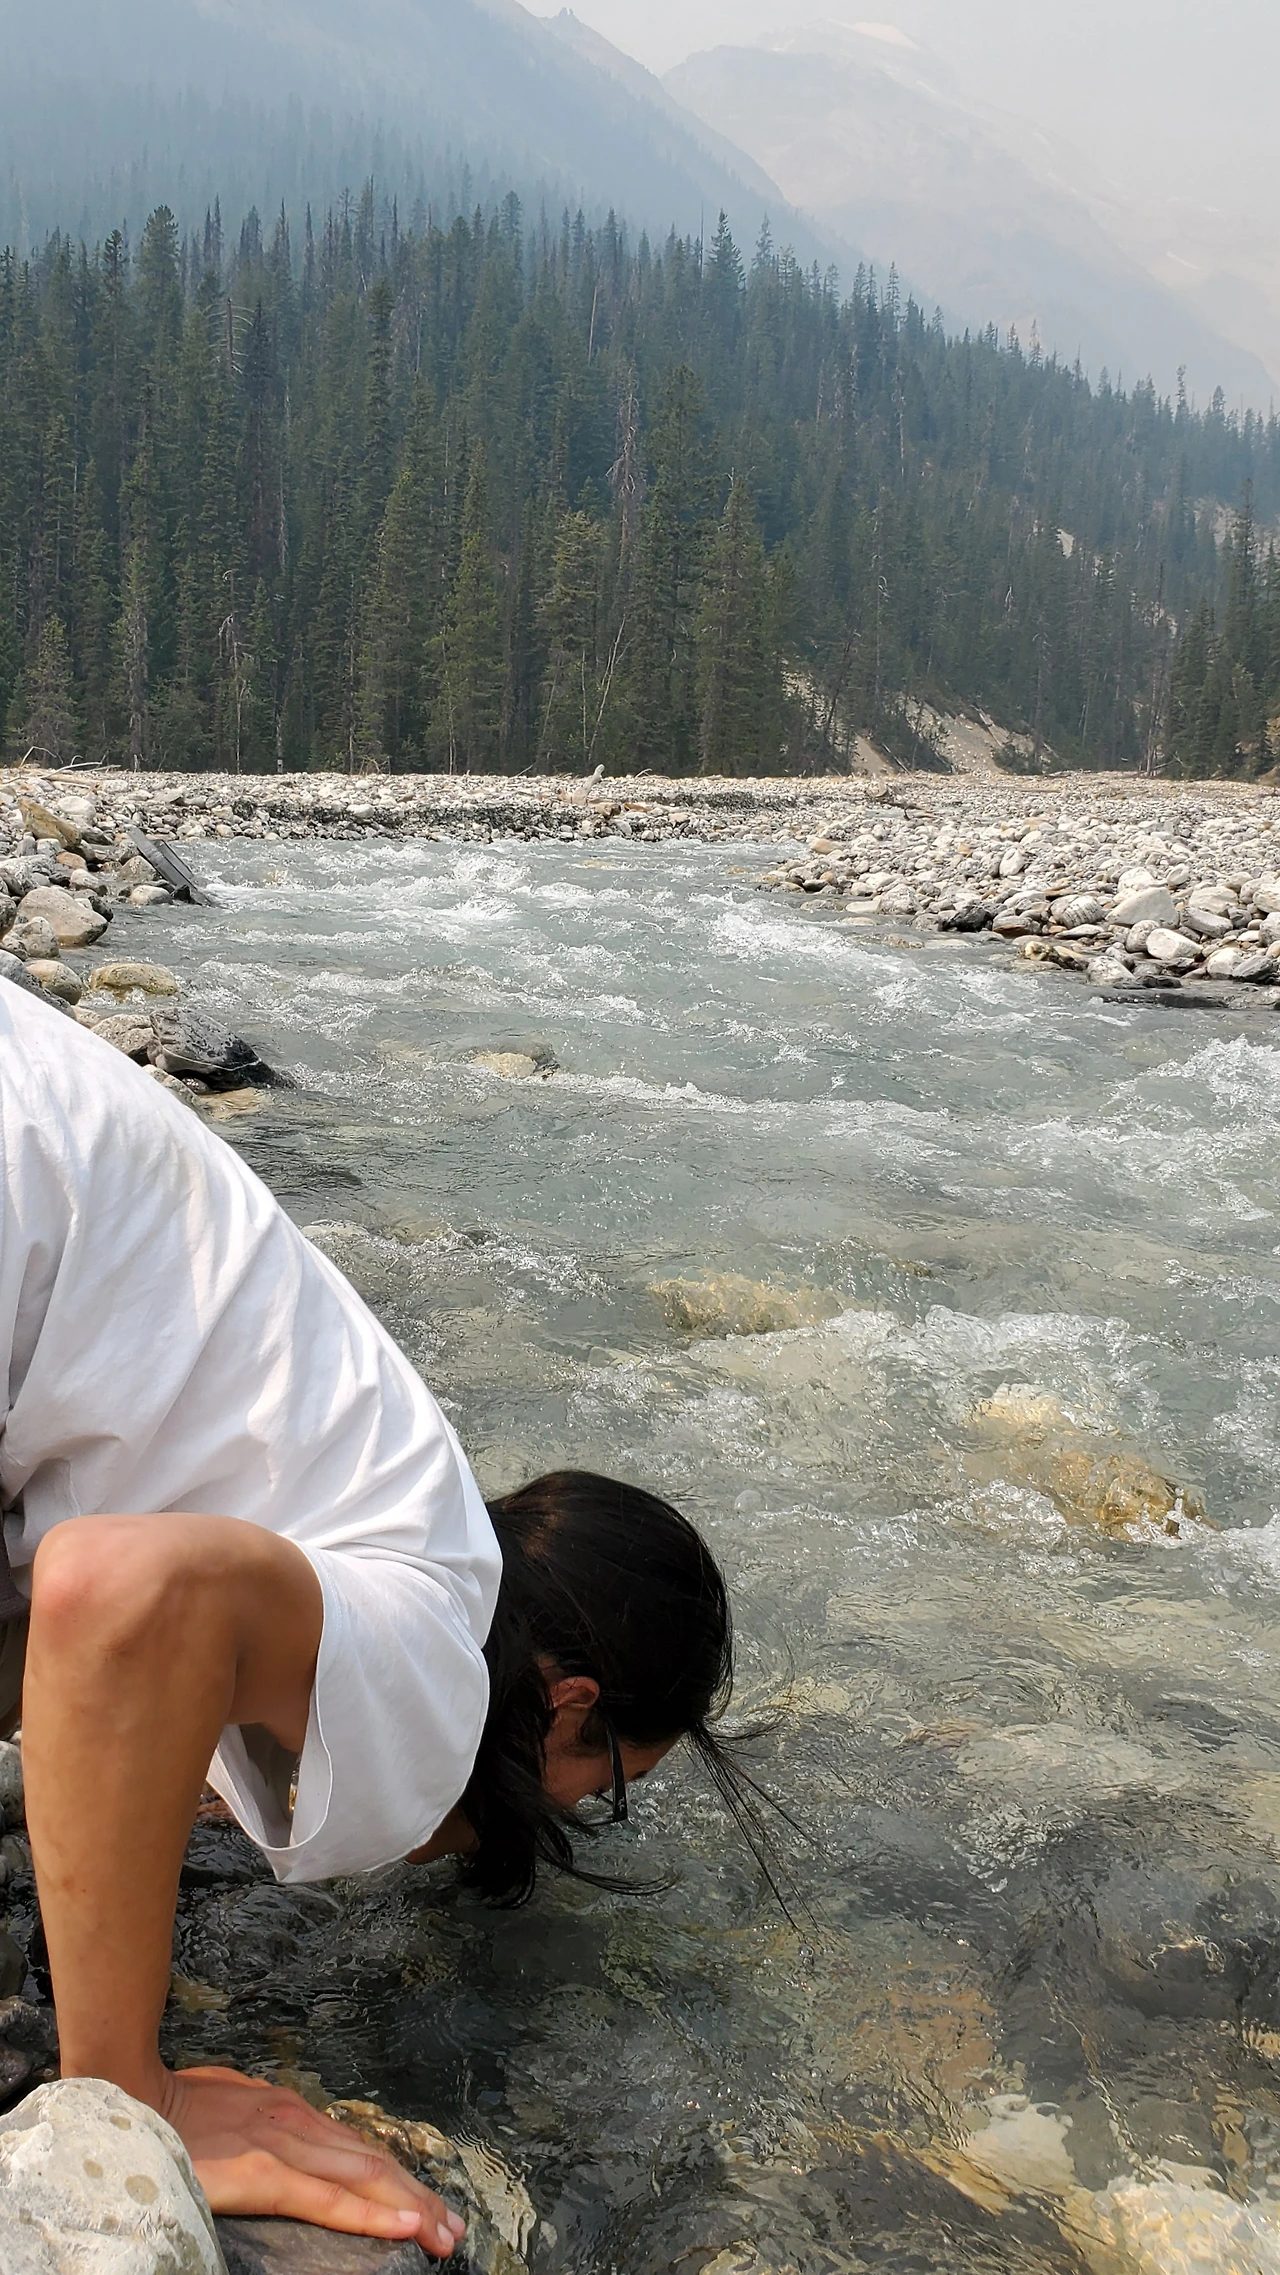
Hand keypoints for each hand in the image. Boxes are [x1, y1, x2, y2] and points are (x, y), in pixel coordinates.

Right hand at [160, 2066, 466, 2254]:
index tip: (425, 2203)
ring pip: (366, 2178)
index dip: (396, 2177)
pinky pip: (329, 2198)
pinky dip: (371, 2212)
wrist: (129, 2093)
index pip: (357, 2149)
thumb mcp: (229, 2105)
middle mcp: (297, 2122)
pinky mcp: (265, 2173)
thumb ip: (261, 2122)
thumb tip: (279, 2142)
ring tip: (442, 2234)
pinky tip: (403, 2224)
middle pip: (373, 2162)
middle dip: (418, 2197)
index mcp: (287, 2109)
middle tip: (453, 2228)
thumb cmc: (168, 2106)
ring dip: (411, 2207)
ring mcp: (284, 2145)